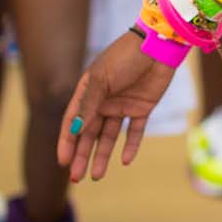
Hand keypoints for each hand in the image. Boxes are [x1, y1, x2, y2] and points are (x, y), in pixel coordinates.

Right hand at [59, 28, 178, 181]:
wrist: (158, 44)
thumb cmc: (125, 57)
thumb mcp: (101, 80)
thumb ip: (89, 105)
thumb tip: (74, 131)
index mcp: (88, 91)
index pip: (73, 121)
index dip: (67, 142)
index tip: (63, 162)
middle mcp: (103, 101)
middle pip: (89, 133)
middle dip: (82, 155)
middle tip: (77, 177)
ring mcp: (123, 105)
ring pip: (109, 136)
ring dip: (102, 155)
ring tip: (97, 176)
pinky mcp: (142, 107)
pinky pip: (134, 131)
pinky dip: (130, 146)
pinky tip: (125, 161)